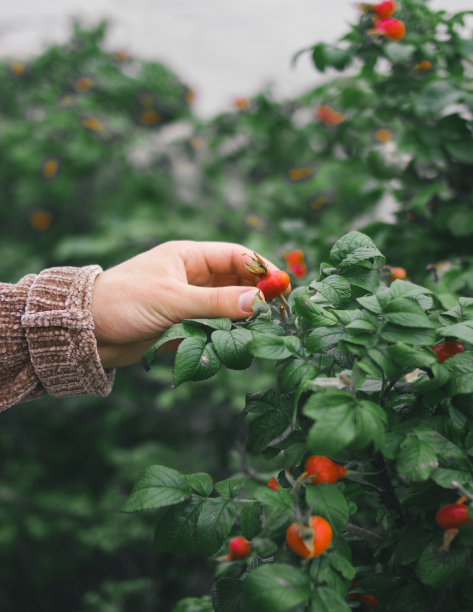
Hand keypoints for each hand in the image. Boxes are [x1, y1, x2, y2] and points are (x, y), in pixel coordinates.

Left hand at [91, 240, 287, 367]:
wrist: (86, 331)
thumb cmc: (123, 302)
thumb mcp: (172, 299)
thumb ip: (216, 302)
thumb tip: (258, 302)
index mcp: (188, 256)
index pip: (235, 255)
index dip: (262, 268)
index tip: (283, 285)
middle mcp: (191, 276)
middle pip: (235, 281)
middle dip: (256, 294)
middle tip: (279, 311)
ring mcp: (188, 301)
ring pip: (226, 306)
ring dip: (242, 316)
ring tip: (262, 328)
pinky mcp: (182, 324)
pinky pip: (213, 327)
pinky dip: (226, 334)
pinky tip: (238, 342)